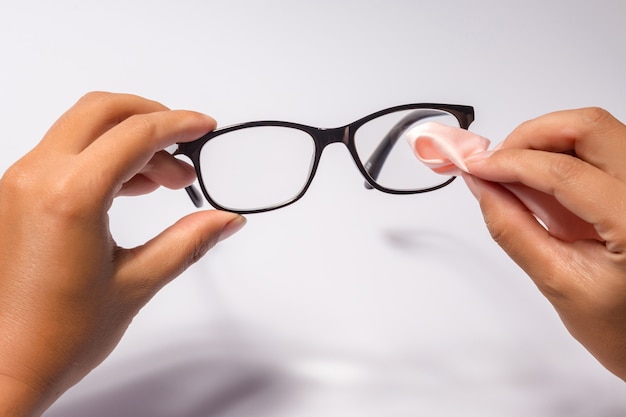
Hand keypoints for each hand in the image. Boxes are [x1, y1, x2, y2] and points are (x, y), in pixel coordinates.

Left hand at [0, 92, 245, 415]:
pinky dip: (103, 156)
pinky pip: (65, 153)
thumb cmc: (56, 336)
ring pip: (83, 129)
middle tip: (185, 150)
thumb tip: (226, 220)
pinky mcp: (16, 195)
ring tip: (166, 179)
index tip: (204, 127)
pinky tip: (132, 185)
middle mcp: (36, 178)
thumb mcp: (137, 283)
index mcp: (69, 197)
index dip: (178, 124)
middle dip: (152, 119)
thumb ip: (188, 241)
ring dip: (129, 140)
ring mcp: (20, 183)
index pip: (135, 134)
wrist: (6, 366)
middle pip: (102, 111)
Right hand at [465, 107, 625, 380]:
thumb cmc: (622, 327)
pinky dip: (562, 152)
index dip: (513, 163)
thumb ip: (514, 231)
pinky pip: (601, 148)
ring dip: (546, 141)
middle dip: (532, 136)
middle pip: (588, 127)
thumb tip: (482, 188)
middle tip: (495, 159)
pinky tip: (539, 178)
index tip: (477, 167)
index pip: (566, 172)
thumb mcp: (560, 284)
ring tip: (513, 171)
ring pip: (596, 130)